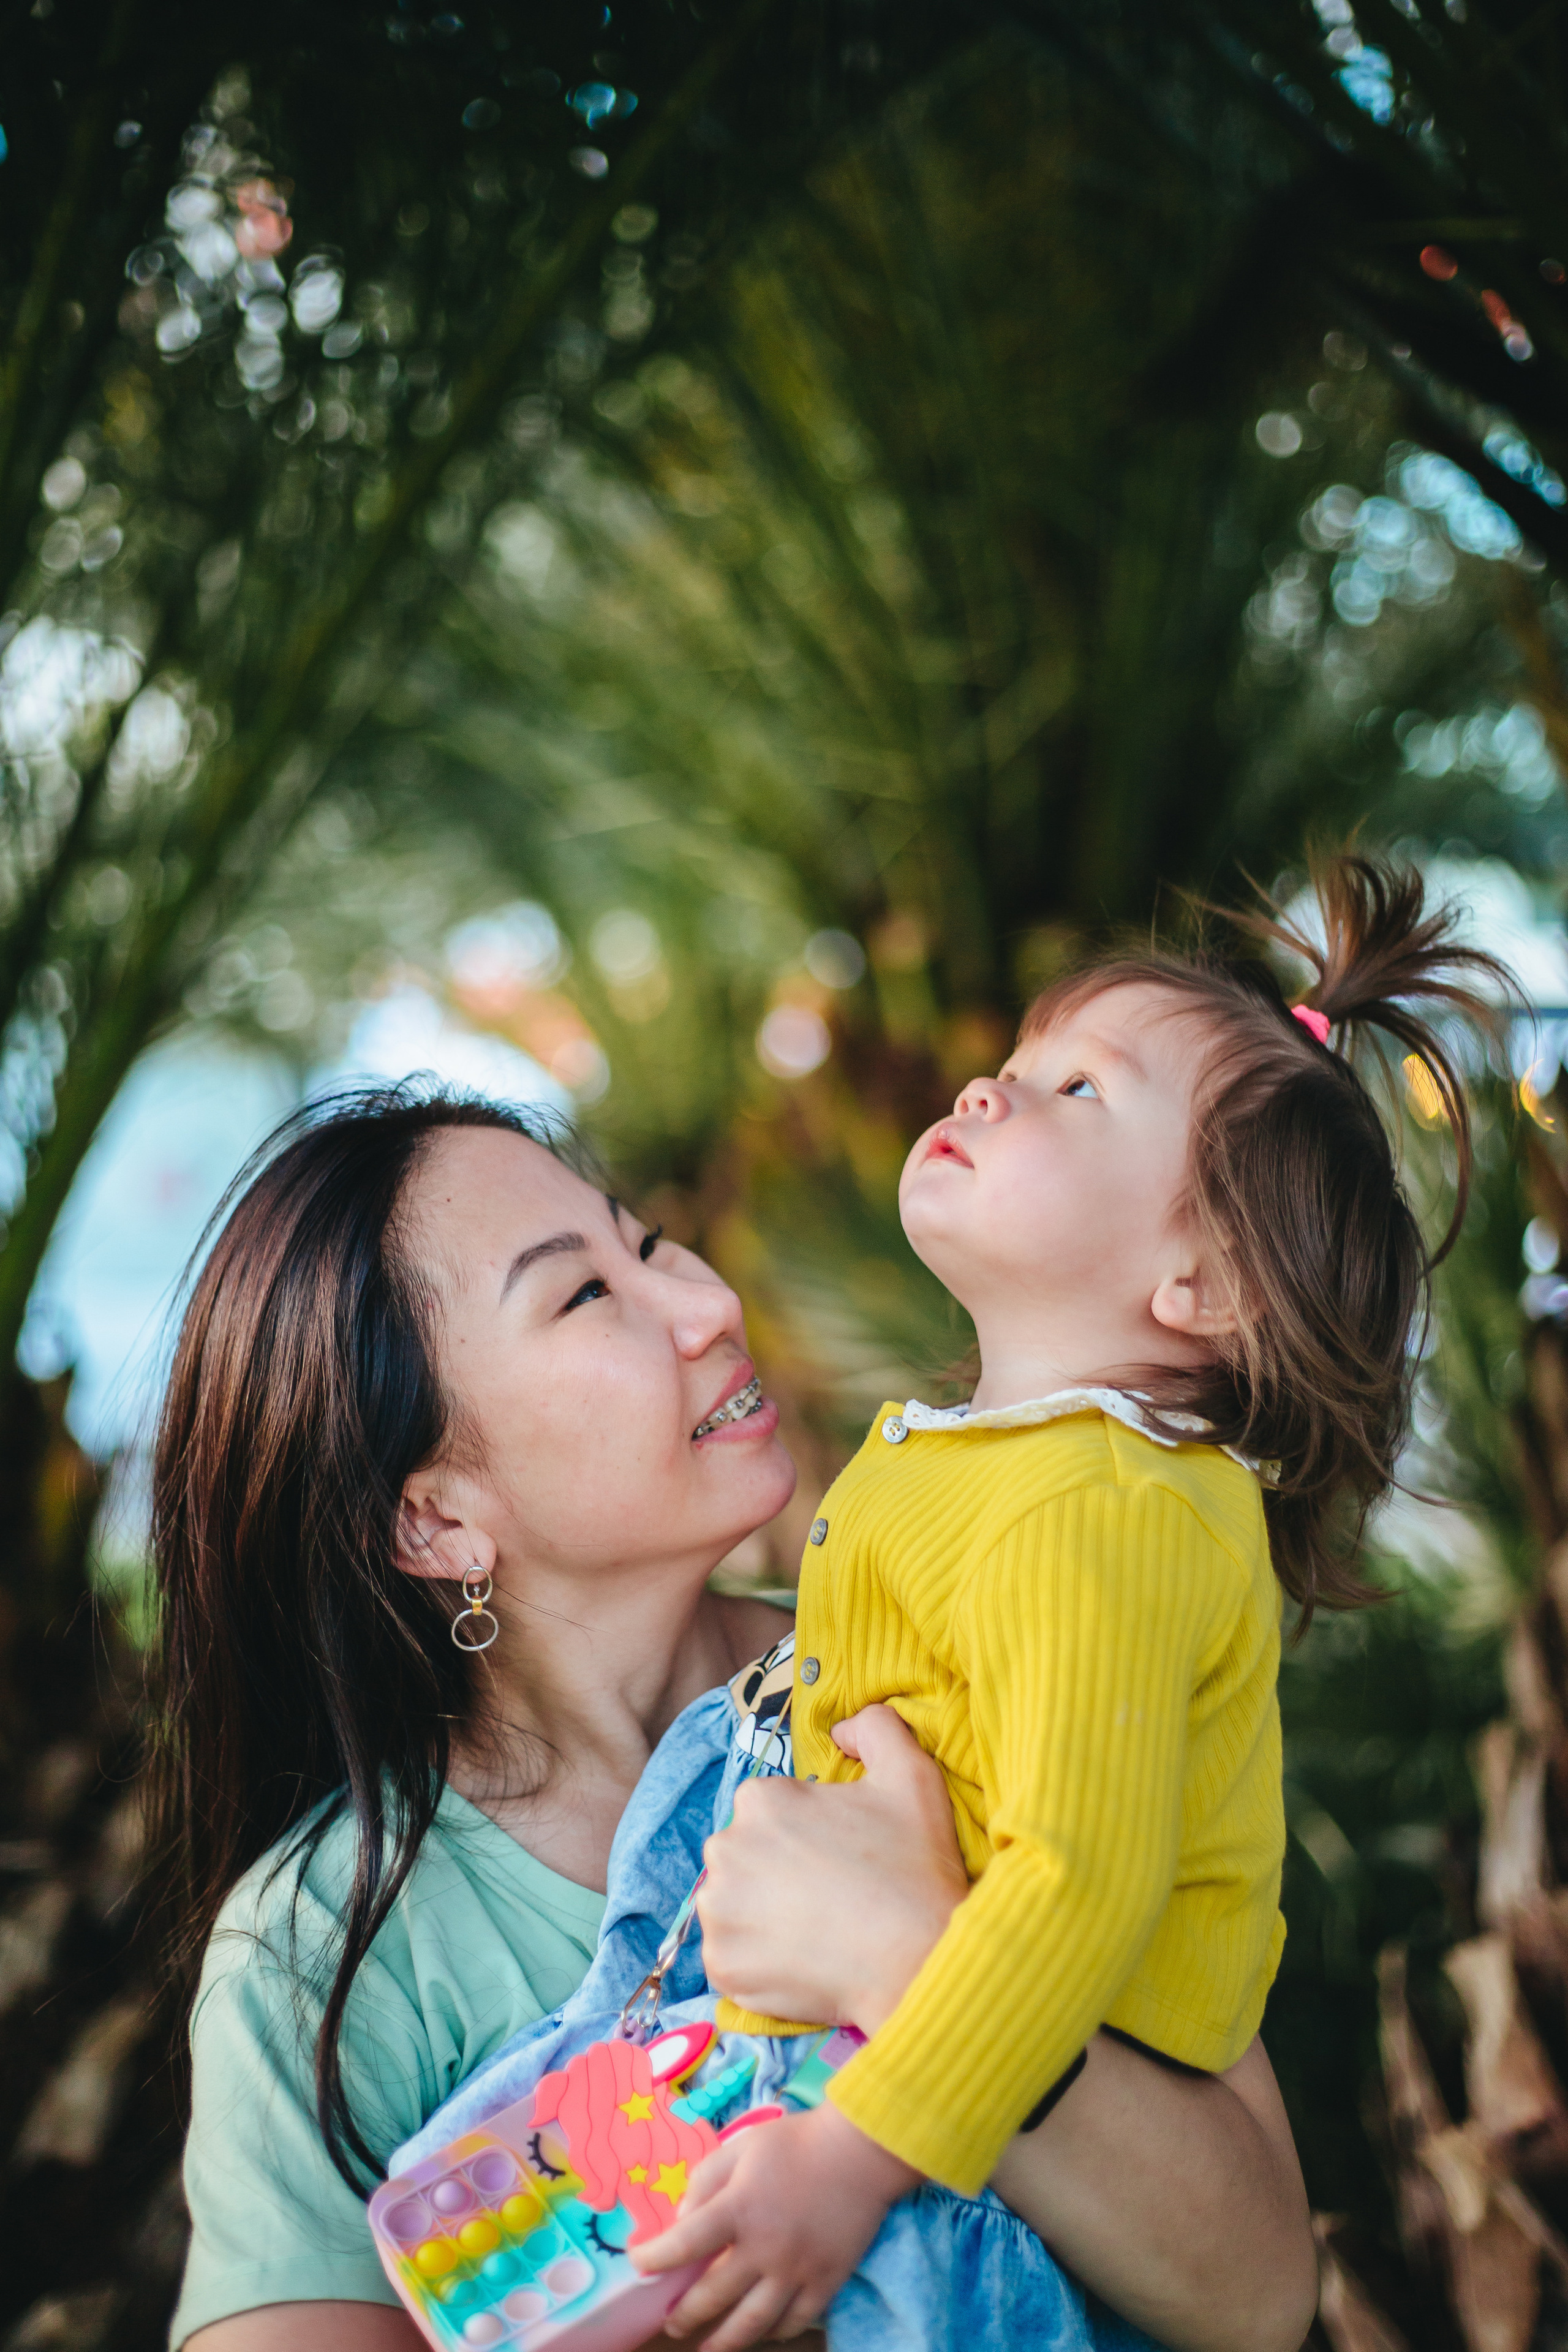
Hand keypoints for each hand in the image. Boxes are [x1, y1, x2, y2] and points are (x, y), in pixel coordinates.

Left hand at [631, 2101, 920, 2349]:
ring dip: (722, 2342)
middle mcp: (764, 2248)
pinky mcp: (825, 2283)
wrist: (860, 2152)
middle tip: (671, 2323)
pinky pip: (792, 2322)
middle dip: (684, 2314)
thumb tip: (682, 2221)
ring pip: (751, 2324)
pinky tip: (759, 2332)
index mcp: (738, 2208)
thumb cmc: (796, 2144)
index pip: (683, 2244)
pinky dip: (772, 2333)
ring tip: (706, 2349)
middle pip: (712, 2296)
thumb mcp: (741, 2147)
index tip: (639, 2264)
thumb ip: (704, 2182)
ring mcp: (796, 2271)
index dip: (654, 2259)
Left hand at [697, 1704, 967, 2032]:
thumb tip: (841, 1729)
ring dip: (762, 1917)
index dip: (807, 1834)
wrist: (919, 1958)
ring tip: (814, 1931)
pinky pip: (732, 1958)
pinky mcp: (722, 1966)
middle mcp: (724, 1849)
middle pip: (745, 1857)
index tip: (838, 1856)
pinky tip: (801, 1961)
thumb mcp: (910, 1773)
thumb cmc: (913, 1865)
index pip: (770, 1812)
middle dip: (776, 1872)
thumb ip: (873, 1727)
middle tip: (828, 1896)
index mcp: (760, 1799)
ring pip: (733, 1907)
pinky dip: (758, 1962)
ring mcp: (718, 1912)